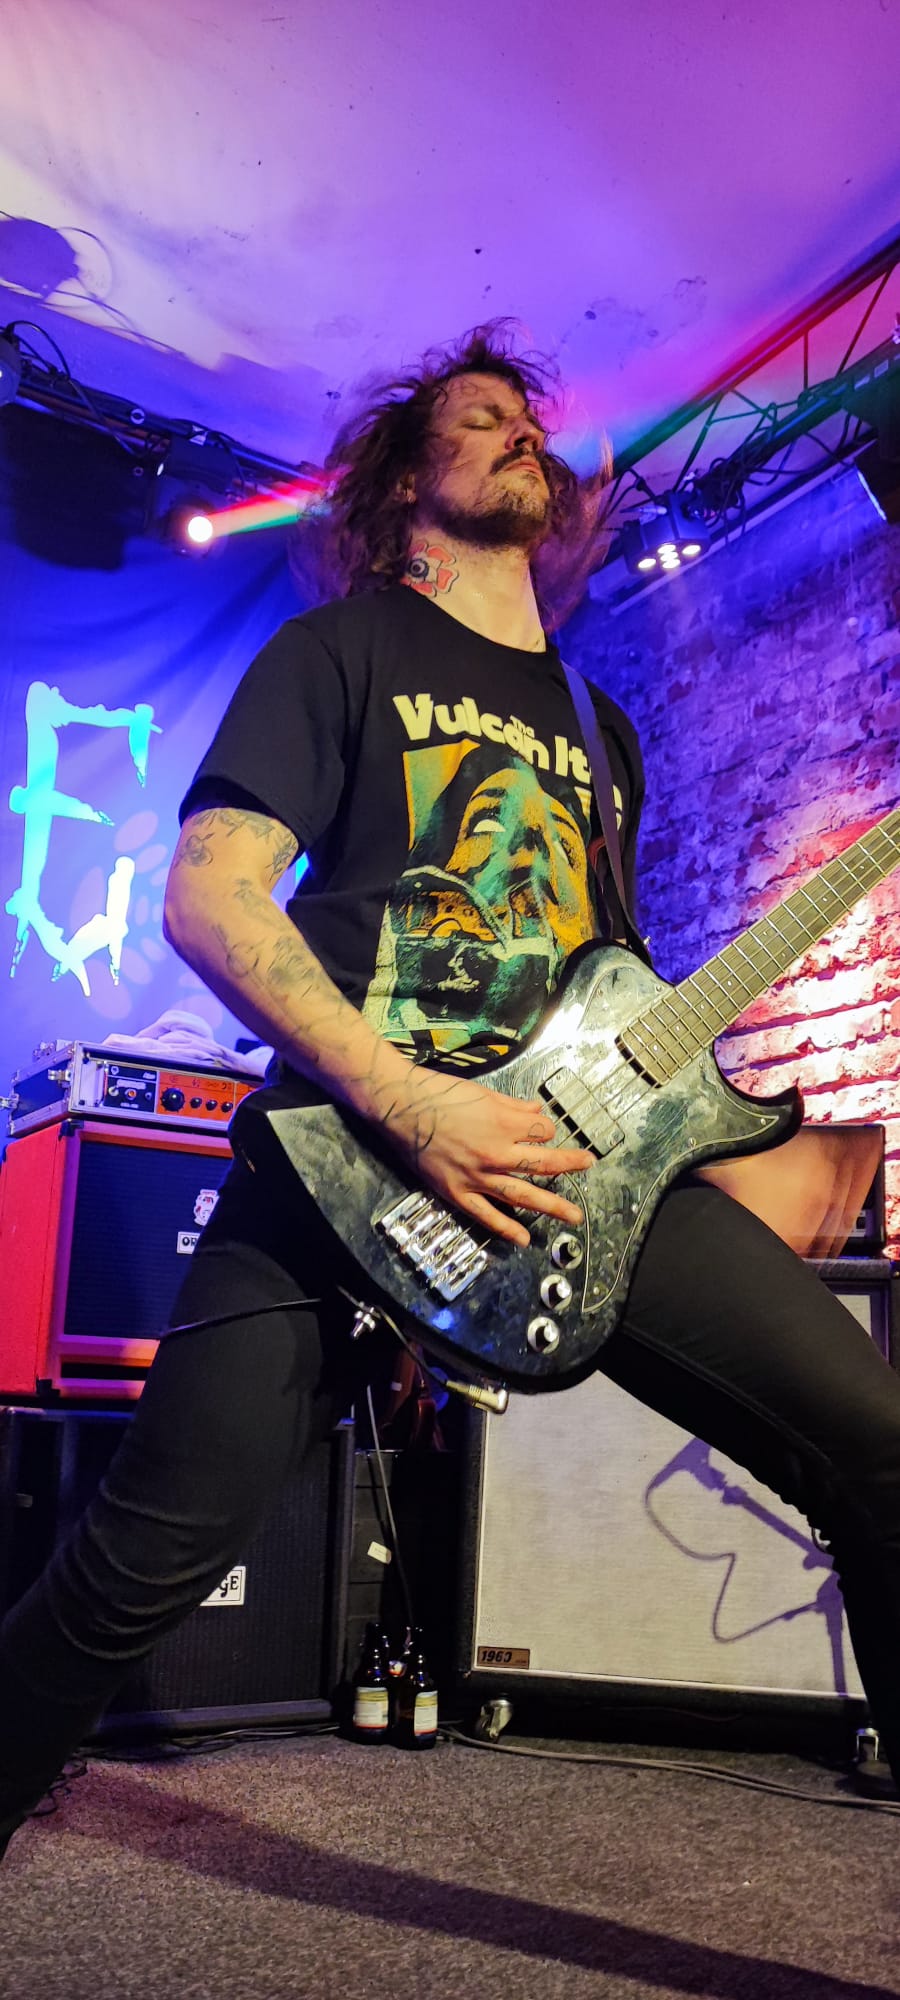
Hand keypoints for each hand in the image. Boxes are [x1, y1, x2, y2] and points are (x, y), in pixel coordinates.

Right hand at [381, 1069, 592, 1245]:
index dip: (544, 1129)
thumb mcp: (482, 1092)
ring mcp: (477, 1176)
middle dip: (569, 1165)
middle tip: (588, 1166)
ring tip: (573, 1217)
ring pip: (522, 1194)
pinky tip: (523, 1238)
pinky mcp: (457, 1191)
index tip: (539, 1129)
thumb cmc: (439, 1092)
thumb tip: (536, 1112)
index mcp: (504, 1123)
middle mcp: (496, 1152)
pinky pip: (485, 1214)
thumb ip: (513, 1106)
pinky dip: (506, 1227)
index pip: (542, 1131)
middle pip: (544, 1163)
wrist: (399, 1105)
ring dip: (551, 1206)